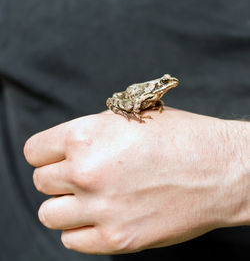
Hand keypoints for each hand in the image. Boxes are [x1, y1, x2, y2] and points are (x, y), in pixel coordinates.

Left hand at [24, 107, 249, 253]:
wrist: (220, 168)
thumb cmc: (179, 137)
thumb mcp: (127, 120)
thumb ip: (89, 136)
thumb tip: (64, 151)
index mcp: (86, 135)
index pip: (34, 150)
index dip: (46, 152)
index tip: (55, 156)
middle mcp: (87, 172)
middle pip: (40, 181)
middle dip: (58, 177)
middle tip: (82, 174)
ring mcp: (101, 209)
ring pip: (49, 213)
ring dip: (66, 205)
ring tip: (90, 197)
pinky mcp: (118, 239)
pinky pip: (71, 240)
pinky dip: (81, 229)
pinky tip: (102, 216)